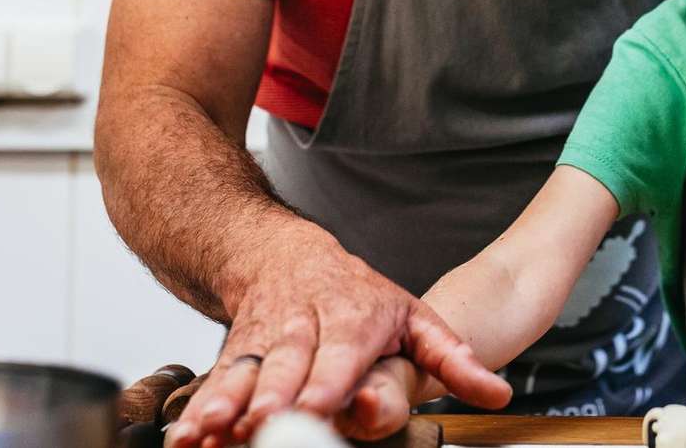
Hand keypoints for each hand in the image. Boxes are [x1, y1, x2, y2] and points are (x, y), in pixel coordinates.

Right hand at [167, 225, 509, 447]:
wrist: (279, 256)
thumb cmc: (354, 295)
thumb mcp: (412, 316)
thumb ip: (452, 358)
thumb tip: (498, 392)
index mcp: (353, 318)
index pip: (342, 348)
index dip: (330, 376)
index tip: (322, 401)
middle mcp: (303, 327)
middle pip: (287, 362)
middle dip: (275, 395)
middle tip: (266, 423)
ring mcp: (263, 341)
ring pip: (244, 372)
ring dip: (226, 403)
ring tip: (212, 432)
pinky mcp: (233, 357)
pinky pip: (215, 382)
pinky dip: (199, 408)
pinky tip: (187, 436)